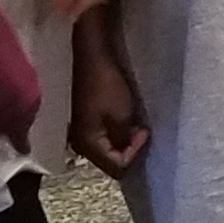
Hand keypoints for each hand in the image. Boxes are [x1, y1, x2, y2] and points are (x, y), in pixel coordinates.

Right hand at [68, 20, 147, 173]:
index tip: (144, 131)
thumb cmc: (106, 84)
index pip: (116, 167)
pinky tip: (124, 120)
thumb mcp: (122, 114)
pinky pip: (102, 137)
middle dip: (129, 150)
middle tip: (141, 131)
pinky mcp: (83, 122)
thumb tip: (126, 152)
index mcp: (87, 145)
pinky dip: (115, 132)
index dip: (134, 153)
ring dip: (123, 141)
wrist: (89, 56)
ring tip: (135, 125)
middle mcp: (79, 144)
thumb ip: (124, 139)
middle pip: (109, 161)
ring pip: (106, 149)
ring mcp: (80, 133)